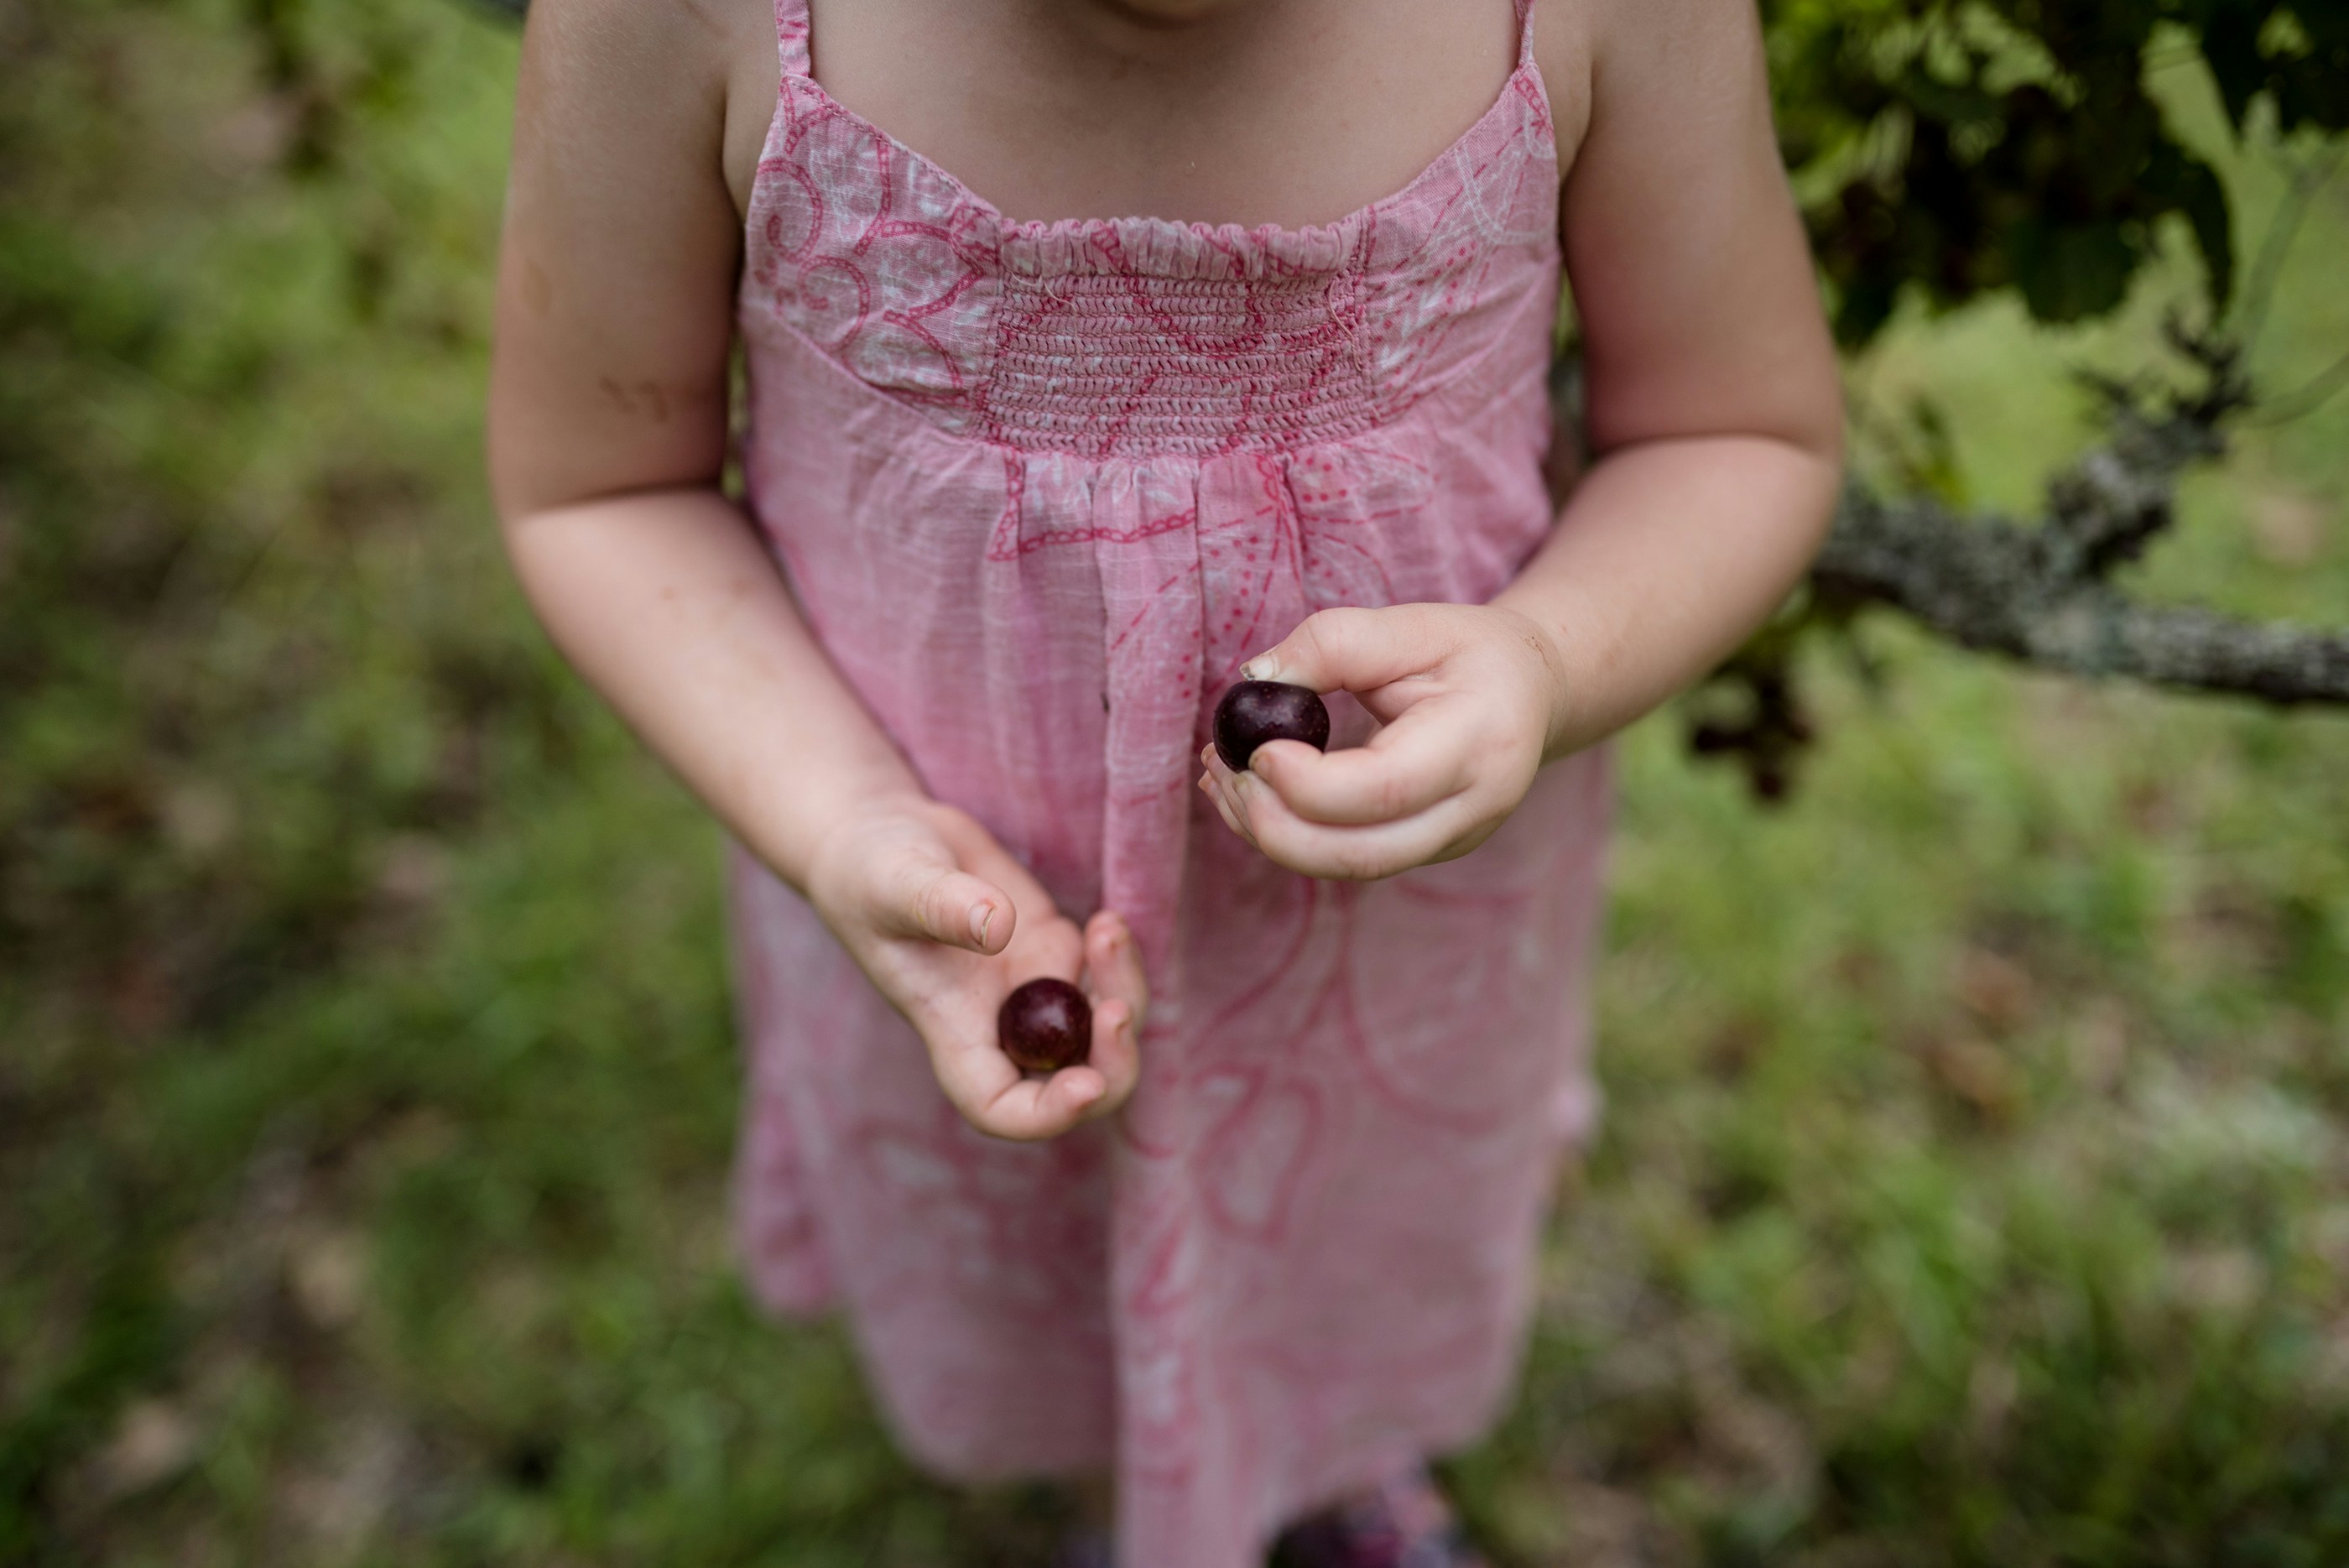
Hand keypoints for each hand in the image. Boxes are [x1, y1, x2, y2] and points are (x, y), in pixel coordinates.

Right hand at [802, 797, 1146, 1140]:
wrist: (880, 831)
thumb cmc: (867, 866)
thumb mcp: (895, 880)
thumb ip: (941, 905)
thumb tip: (999, 927)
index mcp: (952, 1028)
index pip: (1001, 1108)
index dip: (1049, 1113)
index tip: (1086, 1083)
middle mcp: (998, 1020)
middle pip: (1075, 1080)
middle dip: (1111, 1062)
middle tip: (1117, 1010)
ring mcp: (1031, 985)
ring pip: (1102, 1027)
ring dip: (1122, 994)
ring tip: (1108, 932)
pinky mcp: (1051, 945)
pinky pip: (1106, 975)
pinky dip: (1120, 957)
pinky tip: (1108, 922)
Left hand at [1199, 603, 1567, 881]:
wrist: (1531, 691)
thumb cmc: (1469, 651)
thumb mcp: (1411, 624)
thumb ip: (1334, 643)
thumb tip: (1254, 679)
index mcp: (1478, 744)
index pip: (1384, 789)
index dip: (1308, 782)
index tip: (1255, 748)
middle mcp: (1472, 810)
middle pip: (1360, 855)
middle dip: (1274, 825)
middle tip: (1224, 769)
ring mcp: (1450, 843)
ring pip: (1346, 868)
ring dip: (1269, 834)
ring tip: (1222, 776)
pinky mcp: (1421, 852)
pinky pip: (1346, 861)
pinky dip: (1288, 836)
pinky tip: (1248, 794)